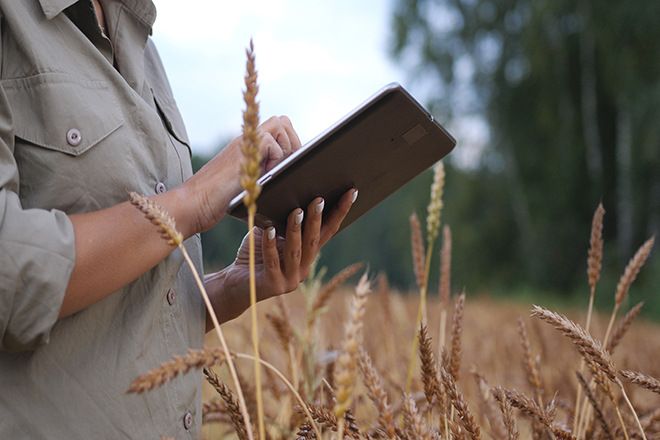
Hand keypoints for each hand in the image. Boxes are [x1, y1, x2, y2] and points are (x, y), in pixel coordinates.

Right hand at [183, 116, 301, 234]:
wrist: (195, 203)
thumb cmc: (221, 200)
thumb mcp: (249, 183)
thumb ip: (263, 173)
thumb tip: (287, 176)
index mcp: (250, 146)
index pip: (279, 128)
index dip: (290, 142)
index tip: (290, 163)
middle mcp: (248, 140)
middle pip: (282, 121)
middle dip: (292, 142)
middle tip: (286, 165)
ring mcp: (245, 143)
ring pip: (279, 124)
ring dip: (285, 147)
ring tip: (275, 169)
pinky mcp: (244, 151)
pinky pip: (271, 142)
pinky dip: (275, 159)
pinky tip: (264, 174)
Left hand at [204, 189, 356, 324]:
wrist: (237, 285)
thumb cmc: (254, 255)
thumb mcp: (270, 234)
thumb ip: (281, 220)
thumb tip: (288, 192)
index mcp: (307, 255)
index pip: (327, 232)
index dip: (339, 213)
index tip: (350, 193)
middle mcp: (303, 269)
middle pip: (313, 241)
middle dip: (317, 219)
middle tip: (319, 199)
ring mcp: (290, 280)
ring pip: (296, 251)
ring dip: (296, 230)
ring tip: (297, 211)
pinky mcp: (273, 286)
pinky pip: (272, 261)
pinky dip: (270, 245)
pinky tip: (269, 230)